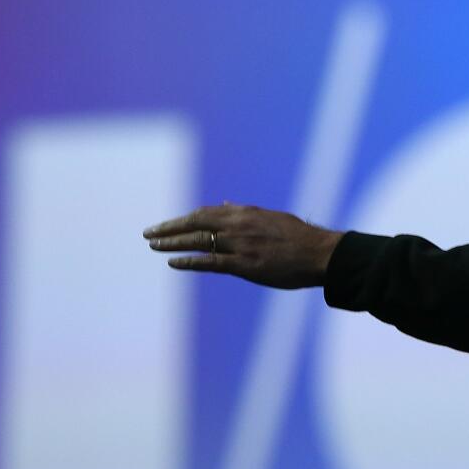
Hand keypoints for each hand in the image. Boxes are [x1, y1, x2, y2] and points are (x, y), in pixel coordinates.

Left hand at [143, 203, 342, 288]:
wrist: (318, 253)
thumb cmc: (299, 237)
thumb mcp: (270, 217)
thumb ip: (245, 211)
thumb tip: (225, 203)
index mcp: (245, 213)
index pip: (205, 213)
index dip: (184, 219)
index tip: (169, 225)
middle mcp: (238, 225)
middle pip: (195, 224)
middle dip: (170, 228)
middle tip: (149, 234)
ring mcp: (239, 245)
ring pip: (197, 241)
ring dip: (172, 243)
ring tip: (154, 246)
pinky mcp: (244, 265)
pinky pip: (210, 262)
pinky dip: (189, 261)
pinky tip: (173, 262)